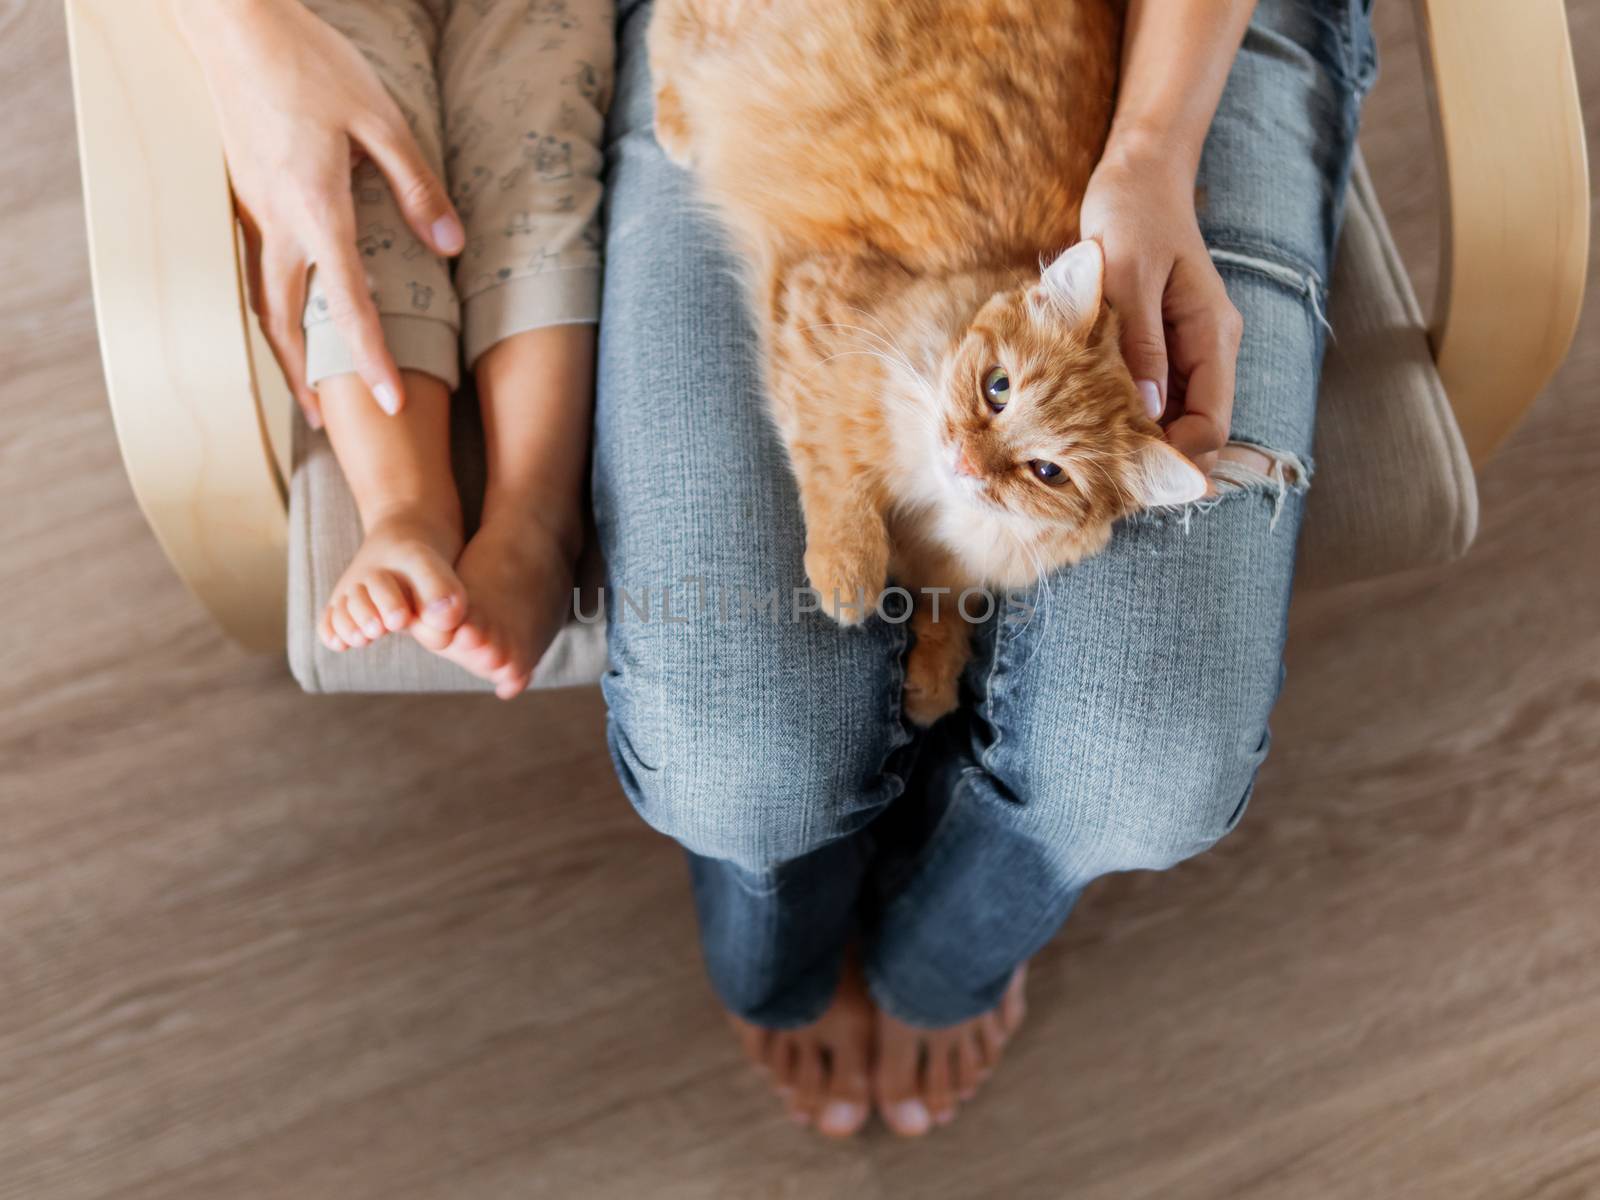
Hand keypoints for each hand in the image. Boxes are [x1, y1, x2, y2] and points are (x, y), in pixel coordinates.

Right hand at [175, 0, 464, 423]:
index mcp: (314, 208)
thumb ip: (416, 185)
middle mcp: (275, 221)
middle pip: (287, 321)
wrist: (233, 23)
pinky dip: (276, 310)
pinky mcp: (245, 197)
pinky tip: (294, 320)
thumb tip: (449, 243)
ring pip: (264, 300)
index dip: (371, 358)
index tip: (392, 404)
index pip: (348, 303)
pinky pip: (259, 270)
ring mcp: (252, 210)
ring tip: (308, 390)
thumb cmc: (309, 63)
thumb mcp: (380, 118)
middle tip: (330, 426)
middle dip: (307, 378)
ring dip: (286, 351)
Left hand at [1079, 139, 1242, 474]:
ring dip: (1138, 438)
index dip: (1177, 458)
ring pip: (1173, 417)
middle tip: (1100, 478)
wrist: (1138, 174)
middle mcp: (1208, 349)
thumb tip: (1148, 410)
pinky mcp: (1161, 343)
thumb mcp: (1129, 275)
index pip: (1213, 424)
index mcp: (1213, 336)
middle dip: (1155, 457)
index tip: (1128, 472)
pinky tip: (1087, 419)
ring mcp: (1186, 348)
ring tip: (1087, 454)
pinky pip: (1151, 394)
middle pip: (1196, 430)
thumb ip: (1140, 342)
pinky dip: (1126, 412)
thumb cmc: (1132, 214)